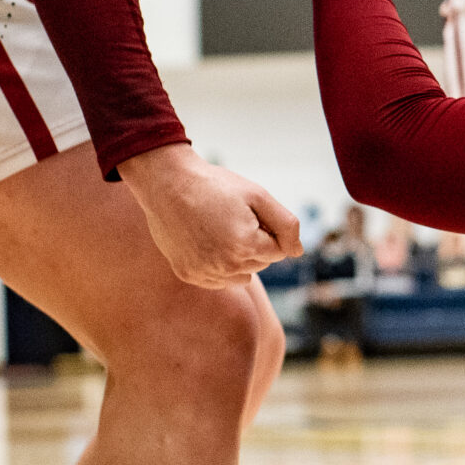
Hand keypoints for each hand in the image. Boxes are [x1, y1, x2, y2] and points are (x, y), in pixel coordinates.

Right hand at [120, 145, 302, 288]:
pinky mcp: (188, 275)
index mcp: (247, 246)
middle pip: (261, 263)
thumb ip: (286, 225)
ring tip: (219, 229)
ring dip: (239, 257)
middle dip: (255, 242)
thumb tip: (298, 252)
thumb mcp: (258, 196)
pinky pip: (218, 280)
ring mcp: (204, 273)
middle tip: (231, 217)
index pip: (279, 250)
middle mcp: (226, 266)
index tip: (248, 212)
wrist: (167, 184)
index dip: (267, 228)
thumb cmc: (216, 186)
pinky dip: (218, 265)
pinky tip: (206, 241)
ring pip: (242, 274)